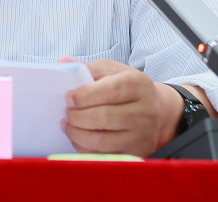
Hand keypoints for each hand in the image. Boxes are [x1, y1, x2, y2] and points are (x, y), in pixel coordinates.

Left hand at [59, 57, 183, 156]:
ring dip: (76, 133)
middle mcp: (144, 111)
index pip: (109, 91)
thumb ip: (88, 68)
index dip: (84, 96)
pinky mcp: (135, 152)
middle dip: (76, 117)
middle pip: (103, 118)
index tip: (68, 98)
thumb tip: (63, 62)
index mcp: (138, 84)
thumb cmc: (126, 87)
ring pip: (101, 140)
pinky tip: (78, 137)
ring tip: (68, 125)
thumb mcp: (111, 70)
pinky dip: (84, 148)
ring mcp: (141, 135)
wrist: (153, 109)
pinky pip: (103, 155)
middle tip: (66, 113)